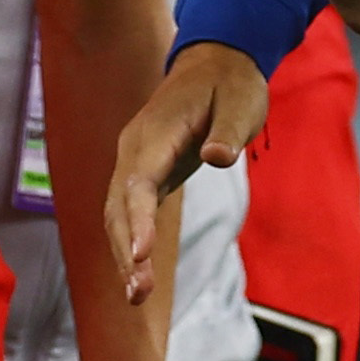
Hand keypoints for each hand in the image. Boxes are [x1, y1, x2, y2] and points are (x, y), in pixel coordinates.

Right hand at [110, 44, 273, 306]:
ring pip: (117, 212)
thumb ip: (228, 132)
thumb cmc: (231, 85)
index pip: (140, 181)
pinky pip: (128, 211)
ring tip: (136, 297)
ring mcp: (134, 160)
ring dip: (123, 253)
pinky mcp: (142, 172)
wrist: (214, 63)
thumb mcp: (241, 103)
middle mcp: (135, 148)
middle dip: (125, 250)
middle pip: (119, 205)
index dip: (138, 220)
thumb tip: (216, 157)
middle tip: (138, 294)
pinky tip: (138, 276)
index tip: (141, 256)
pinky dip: (129, 242)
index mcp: (156, 132)